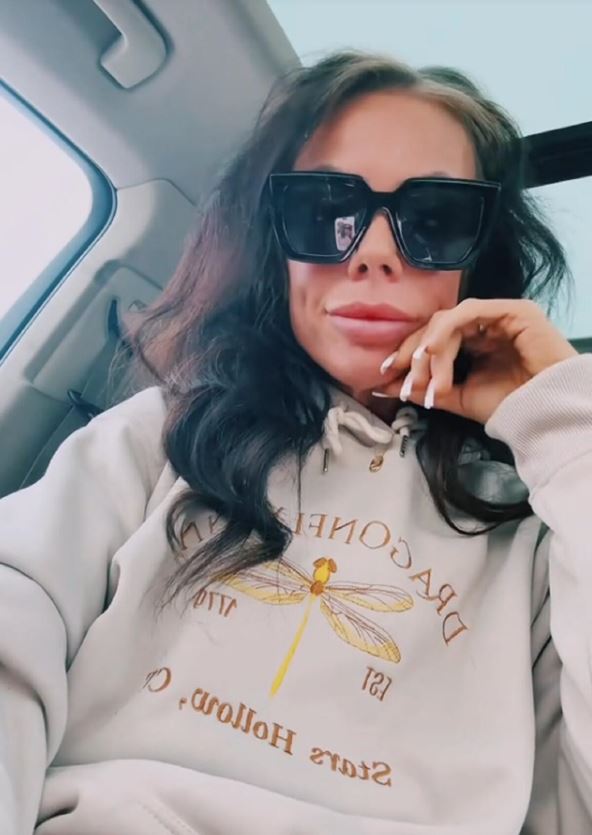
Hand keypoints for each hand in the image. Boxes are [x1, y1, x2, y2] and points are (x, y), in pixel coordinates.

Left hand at [373, 298, 577, 424]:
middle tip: (395, 376)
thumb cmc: (509, 405)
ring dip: (427, 347)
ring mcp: (498, 314)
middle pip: (434, 328)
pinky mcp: (512, 309)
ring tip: (417, 370)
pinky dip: (444, 330)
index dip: (406, 356)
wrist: (544, 410)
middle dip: (410, 353)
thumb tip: (385, 386)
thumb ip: (425, 389)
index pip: (432, 340)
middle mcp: (484, 325)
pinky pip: (467, 312)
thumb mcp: (457, 397)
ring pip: (447, 321)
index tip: (383, 377)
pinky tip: (431, 351)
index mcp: (474, 343)